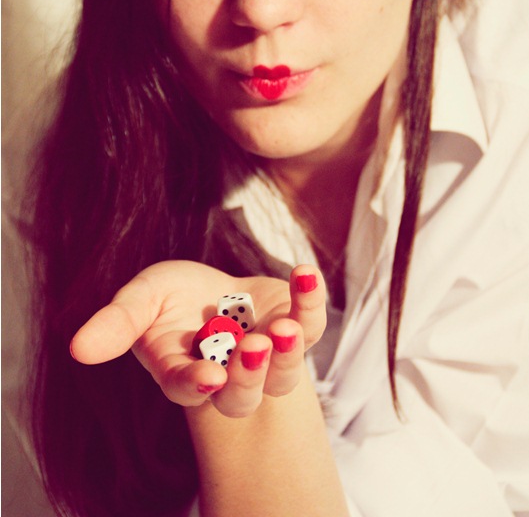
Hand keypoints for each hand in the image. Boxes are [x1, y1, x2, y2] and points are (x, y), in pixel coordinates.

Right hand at [70, 260, 325, 416]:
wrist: (213, 287)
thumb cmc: (173, 298)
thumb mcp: (141, 299)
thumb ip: (116, 322)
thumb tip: (77, 348)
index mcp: (185, 373)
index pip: (191, 389)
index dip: (199, 385)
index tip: (210, 377)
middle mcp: (229, 376)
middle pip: (242, 396)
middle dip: (248, 375)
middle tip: (253, 347)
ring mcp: (267, 355)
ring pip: (284, 374)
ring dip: (288, 353)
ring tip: (287, 327)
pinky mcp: (294, 325)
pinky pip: (310, 323)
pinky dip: (311, 300)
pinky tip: (304, 272)